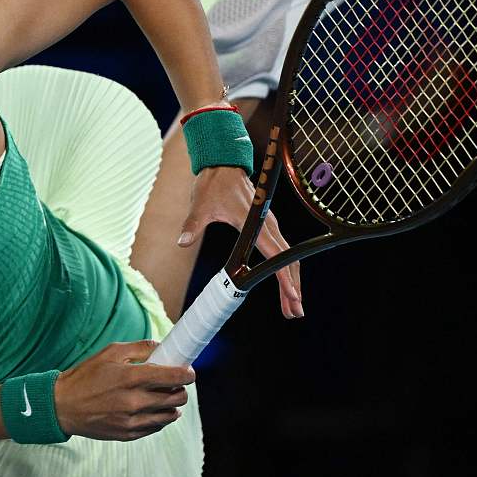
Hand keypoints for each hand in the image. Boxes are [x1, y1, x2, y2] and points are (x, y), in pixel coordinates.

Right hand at [53, 340, 194, 441]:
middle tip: (173, 383)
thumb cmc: (86, 376)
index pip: (173, 377)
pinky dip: (159, 417)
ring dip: (172, 404)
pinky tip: (152, 408)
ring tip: (163, 396)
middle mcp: (134, 401)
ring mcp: (132, 420)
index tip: (189, 371)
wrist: (63, 405)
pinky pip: (156, 427)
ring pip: (170, 415)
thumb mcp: (110, 352)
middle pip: (177, 397)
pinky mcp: (129, 434)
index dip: (187, 373)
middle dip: (181, 388)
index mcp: (131, 377)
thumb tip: (162, 347)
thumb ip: (140, 348)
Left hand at [176, 165, 303, 318]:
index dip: (283, 276)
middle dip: (292, 287)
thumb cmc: (212, 184)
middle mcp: (268, 224)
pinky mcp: (267, 226)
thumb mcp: (200, 205)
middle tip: (294, 312)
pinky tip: (283, 284)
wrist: (222, 164)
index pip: (274, 254)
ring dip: (291, 280)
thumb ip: (192, 225)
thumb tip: (182, 242)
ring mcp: (269, 225)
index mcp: (254, 221)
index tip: (291, 295)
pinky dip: (285, 269)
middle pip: (287, 260)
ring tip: (291, 307)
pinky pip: (281, 251)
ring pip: (287, 257)